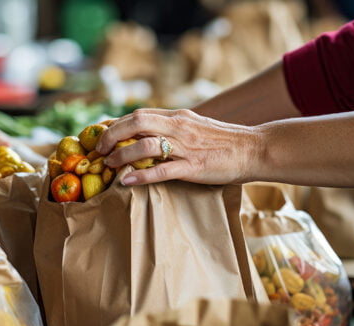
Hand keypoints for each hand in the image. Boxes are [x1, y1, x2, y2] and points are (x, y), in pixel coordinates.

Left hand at [96, 108, 259, 185]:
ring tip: (109, 166)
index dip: (115, 125)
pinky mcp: (194, 167)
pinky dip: (142, 176)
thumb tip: (147, 134)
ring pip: (145, 145)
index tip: (100, 136)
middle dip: (112, 136)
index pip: (138, 114)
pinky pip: (163, 170)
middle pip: (136, 123)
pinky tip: (127, 182)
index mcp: (178, 117)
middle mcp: (179, 127)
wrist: (254, 149)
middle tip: (100, 151)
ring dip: (122, 155)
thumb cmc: (224, 142)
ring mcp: (186, 147)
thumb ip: (172, 128)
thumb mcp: (195, 126)